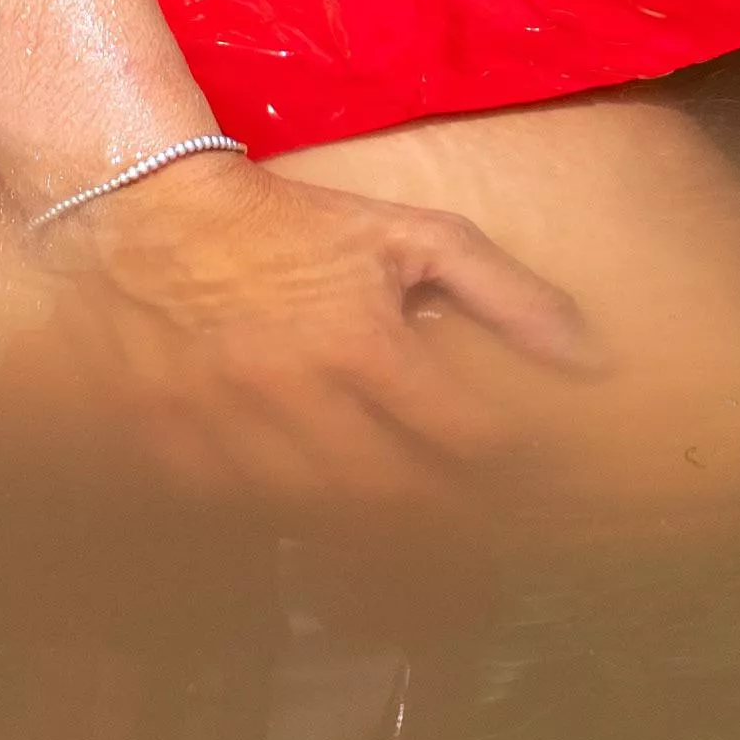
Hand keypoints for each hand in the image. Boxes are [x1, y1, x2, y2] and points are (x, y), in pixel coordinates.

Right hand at [40, 149, 598, 505]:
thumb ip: (503, 292)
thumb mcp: (404, 234)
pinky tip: (319, 502)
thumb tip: (594, 360)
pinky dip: (295, 522)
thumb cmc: (289, 222)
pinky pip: (257, 523)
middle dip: (449, 511)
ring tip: (406, 514)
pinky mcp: (181, 463)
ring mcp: (235, 439)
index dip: (510, 462)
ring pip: (330, 525)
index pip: (467, 441)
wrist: (146, 211)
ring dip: (375, 528)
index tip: (530, 465)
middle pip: (403, 502)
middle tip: (474, 509)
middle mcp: (301, 398)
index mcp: (362, 341)